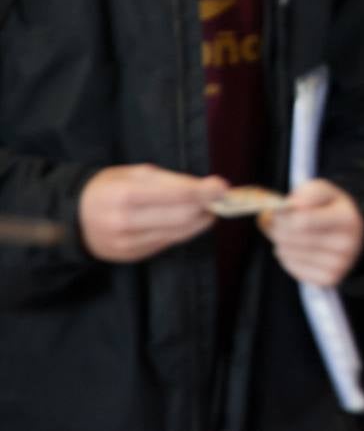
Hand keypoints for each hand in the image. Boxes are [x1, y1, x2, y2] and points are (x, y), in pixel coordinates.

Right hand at [78, 164, 226, 261]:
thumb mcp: (135, 174)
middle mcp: (124, 222)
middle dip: (206, 207)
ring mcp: (127, 244)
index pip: (174, 195)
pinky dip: (183, 231)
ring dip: (200, 221)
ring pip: (178, 234)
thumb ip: (170, 180)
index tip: (223, 186)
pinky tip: (188, 221)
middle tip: (221, 197)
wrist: (74, 218)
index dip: (202, 192)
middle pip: (180, 217)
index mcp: (124, 195)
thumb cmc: (109, 188)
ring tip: (208, 209)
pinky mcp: (132, 256)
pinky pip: (167, 243)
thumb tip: (206, 187)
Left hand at [259, 179, 363, 287]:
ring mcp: (339, 264)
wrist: (352, 236)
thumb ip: (308, 193)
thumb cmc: (331, 209)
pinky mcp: (330, 279)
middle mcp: (346, 243)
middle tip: (274, 223)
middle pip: (293, 238)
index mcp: (347, 218)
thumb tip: (291, 207)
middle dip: (277, 229)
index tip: (276, 212)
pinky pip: (293, 268)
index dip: (283, 217)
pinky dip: (286, 258)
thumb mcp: (325, 192)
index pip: (303, 221)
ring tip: (285, 235)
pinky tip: (294, 249)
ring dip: (280, 243)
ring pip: (290, 254)